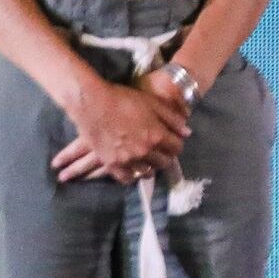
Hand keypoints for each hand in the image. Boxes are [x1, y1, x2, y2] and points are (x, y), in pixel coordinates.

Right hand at [50, 73, 184, 182]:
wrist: (92, 103)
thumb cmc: (123, 99)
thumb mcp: (153, 103)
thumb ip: (172, 119)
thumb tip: (187, 133)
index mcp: (157, 136)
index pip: (177, 148)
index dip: (176, 144)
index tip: (172, 141)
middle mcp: (144, 151)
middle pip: (164, 162)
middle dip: (165, 156)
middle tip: (160, 150)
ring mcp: (127, 159)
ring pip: (147, 172)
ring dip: (150, 166)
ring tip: (147, 160)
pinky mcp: (111, 163)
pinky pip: (126, 178)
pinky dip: (131, 175)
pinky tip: (132, 169)